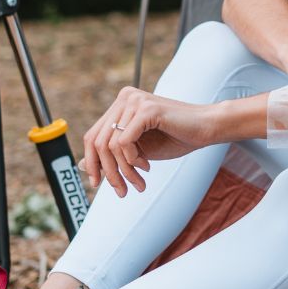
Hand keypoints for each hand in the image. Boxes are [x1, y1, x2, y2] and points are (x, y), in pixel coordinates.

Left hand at [81, 87, 216, 196]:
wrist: (207, 129)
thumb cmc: (177, 137)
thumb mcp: (139, 150)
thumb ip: (113, 153)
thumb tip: (80, 164)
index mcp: (121, 103)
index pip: (93, 136)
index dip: (92, 162)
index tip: (97, 184)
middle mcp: (124, 97)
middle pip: (97, 141)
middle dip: (107, 171)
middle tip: (122, 191)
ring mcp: (134, 101)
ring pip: (110, 145)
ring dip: (123, 170)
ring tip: (139, 182)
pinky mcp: (146, 109)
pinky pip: (124, 142)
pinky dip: (132, 160)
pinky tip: (147, 166)